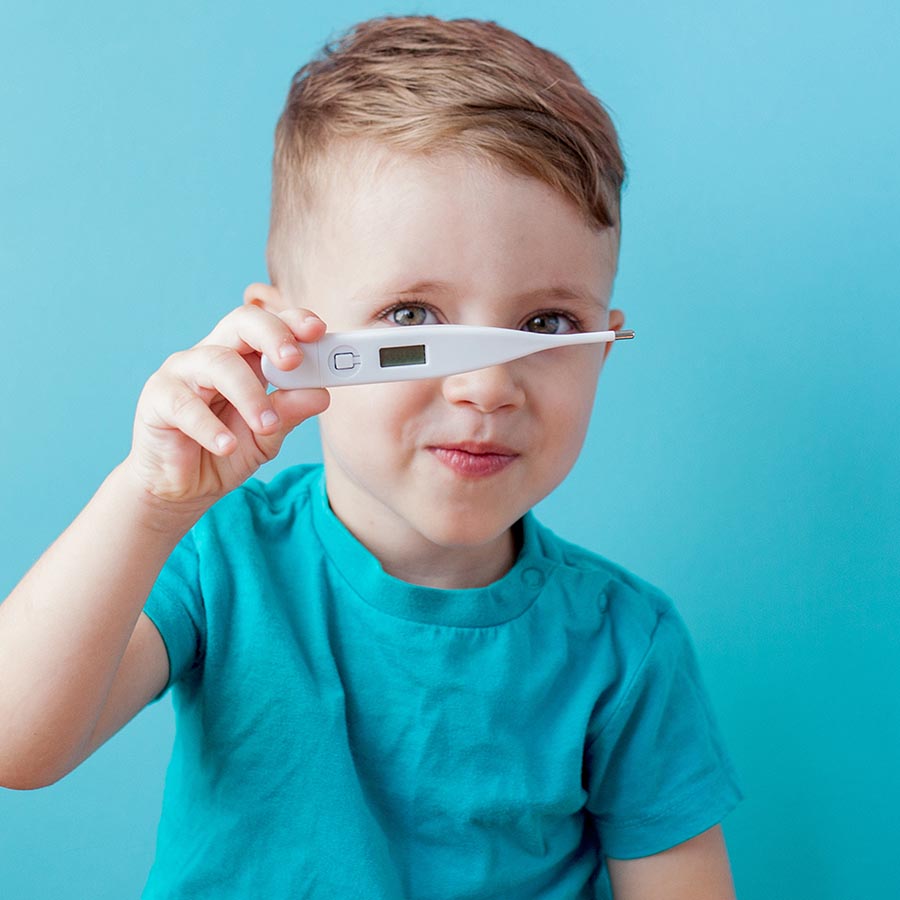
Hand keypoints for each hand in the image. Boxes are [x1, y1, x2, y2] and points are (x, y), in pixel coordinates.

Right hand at [125, 296, 329, 509]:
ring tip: (267, 425)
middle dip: (272, 335)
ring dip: (249, 393)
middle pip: (242, 322)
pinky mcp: (157, 399)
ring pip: (218, 362)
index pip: (269, 325)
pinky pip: (184, 404)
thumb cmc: (225, 451)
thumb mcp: (267, 436)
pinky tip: (226, 446)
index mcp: (245, 357)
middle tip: (293, 361)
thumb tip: (321, 394)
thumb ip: (290, 413)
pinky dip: (209, 426)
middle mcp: (213, 355)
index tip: (318, 330)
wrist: (182, 488)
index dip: (293, 321)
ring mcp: (182, 373)